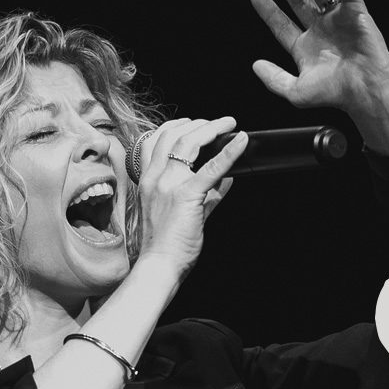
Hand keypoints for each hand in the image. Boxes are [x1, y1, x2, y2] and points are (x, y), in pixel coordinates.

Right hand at [135, 117, 247, 275]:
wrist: (158, 266)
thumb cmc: (165, 244)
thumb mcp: (179, 212)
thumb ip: (204, 193)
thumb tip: (226, 178)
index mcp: (147, 180)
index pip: (155, 139)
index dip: (175, 126)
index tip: (194, 123)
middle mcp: (154, 177)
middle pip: (173, 135)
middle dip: (198, 123)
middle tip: (218, 122)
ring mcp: (168, 185)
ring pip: (188, 142)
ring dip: (211, 128)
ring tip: (228, 124)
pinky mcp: (186, 196)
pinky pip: (211, 168)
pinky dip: (229, 152)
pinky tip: (240, 142)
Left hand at [251, 0, 388, 153]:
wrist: (366, 90)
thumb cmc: (335, 94)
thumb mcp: (296, 91)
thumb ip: (273, 79)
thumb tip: (255, 65)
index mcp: (306, 48)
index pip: (282, 25)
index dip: (268, 10)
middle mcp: (321, 31)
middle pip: (298, 0)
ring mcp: (338, 19)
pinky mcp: (356, 10)